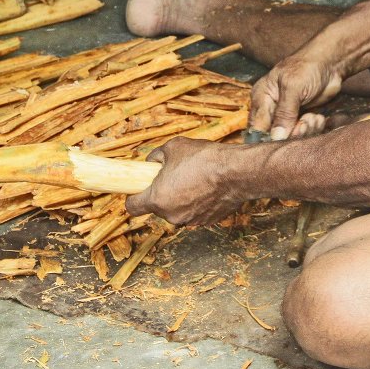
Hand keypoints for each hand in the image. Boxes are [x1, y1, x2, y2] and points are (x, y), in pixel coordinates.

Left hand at [123, 138, 242, 226]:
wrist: (237, 172)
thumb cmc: (204, 159)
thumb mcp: (173, 147)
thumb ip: (156, 156)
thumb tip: (152, 162)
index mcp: (157, 198)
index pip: (132, 207)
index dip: (133, 197)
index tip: (138, 189)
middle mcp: (171, 215)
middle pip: (157, 207)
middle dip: (163, 192)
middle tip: (174, 176)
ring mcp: (189, 221)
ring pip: (176, 210)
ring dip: (180, 198)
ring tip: (195, 179)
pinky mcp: (206, 222)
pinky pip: (194, 212)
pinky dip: (196, 203)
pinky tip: (207, 188)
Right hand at [248, 55, 344, 139]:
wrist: (331, 64)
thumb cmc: (307, 67)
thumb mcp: (293, 87)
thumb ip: (284, 113)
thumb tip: (275, 137)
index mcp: (261, 97)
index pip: (257, 127)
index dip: (270, 136)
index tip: (285, 139)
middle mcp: (271, 108)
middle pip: (274, 135)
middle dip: (292, 133)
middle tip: (305, 123)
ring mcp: (287, 114)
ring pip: (291, 136)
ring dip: (305, 130)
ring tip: (314, 117)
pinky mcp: (301, 118)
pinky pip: (304, 133)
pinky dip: (313, 129)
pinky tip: (318, 117)